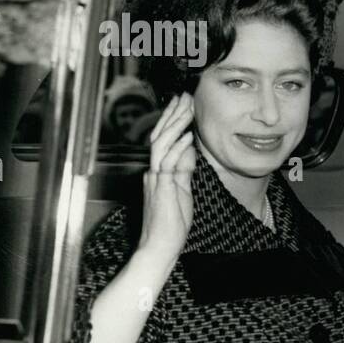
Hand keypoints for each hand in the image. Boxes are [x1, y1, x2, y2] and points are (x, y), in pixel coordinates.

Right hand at [139, 93, 196, 261]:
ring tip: (187, 108)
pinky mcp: (161, 189)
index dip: (172, 120)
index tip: (183, 104)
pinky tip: (186, 137)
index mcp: (158, 171)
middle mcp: (154, 172)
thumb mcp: (182, 191)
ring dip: (175, 125)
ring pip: (162, 145)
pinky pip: (168, 165)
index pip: (164, 139)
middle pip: (161, 136)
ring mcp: (155, 179)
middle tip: (185, 96)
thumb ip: (183, 170)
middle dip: (173, 115)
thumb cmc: (171, 223)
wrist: (160, 246)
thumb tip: (189, 150)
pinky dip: (177, 149)